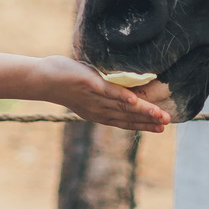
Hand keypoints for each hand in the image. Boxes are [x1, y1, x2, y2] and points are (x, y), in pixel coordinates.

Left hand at [35, 57, 169, 132]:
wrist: (42, 79)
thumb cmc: (64, 81)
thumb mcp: (86, 91)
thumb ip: (103, 91)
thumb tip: (119, 88)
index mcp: (97, 113)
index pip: (124, 121)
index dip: (143, 125)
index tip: (160, 129)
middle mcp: (98, 109)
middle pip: (127, 117)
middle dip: (148, 121)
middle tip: (167, 124)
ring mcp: (94, 98)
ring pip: (123, 107)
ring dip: (142, 111)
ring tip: (160, 115)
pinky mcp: (90, 85)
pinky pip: (109, 92)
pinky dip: (123, 98)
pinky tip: (136, 101)